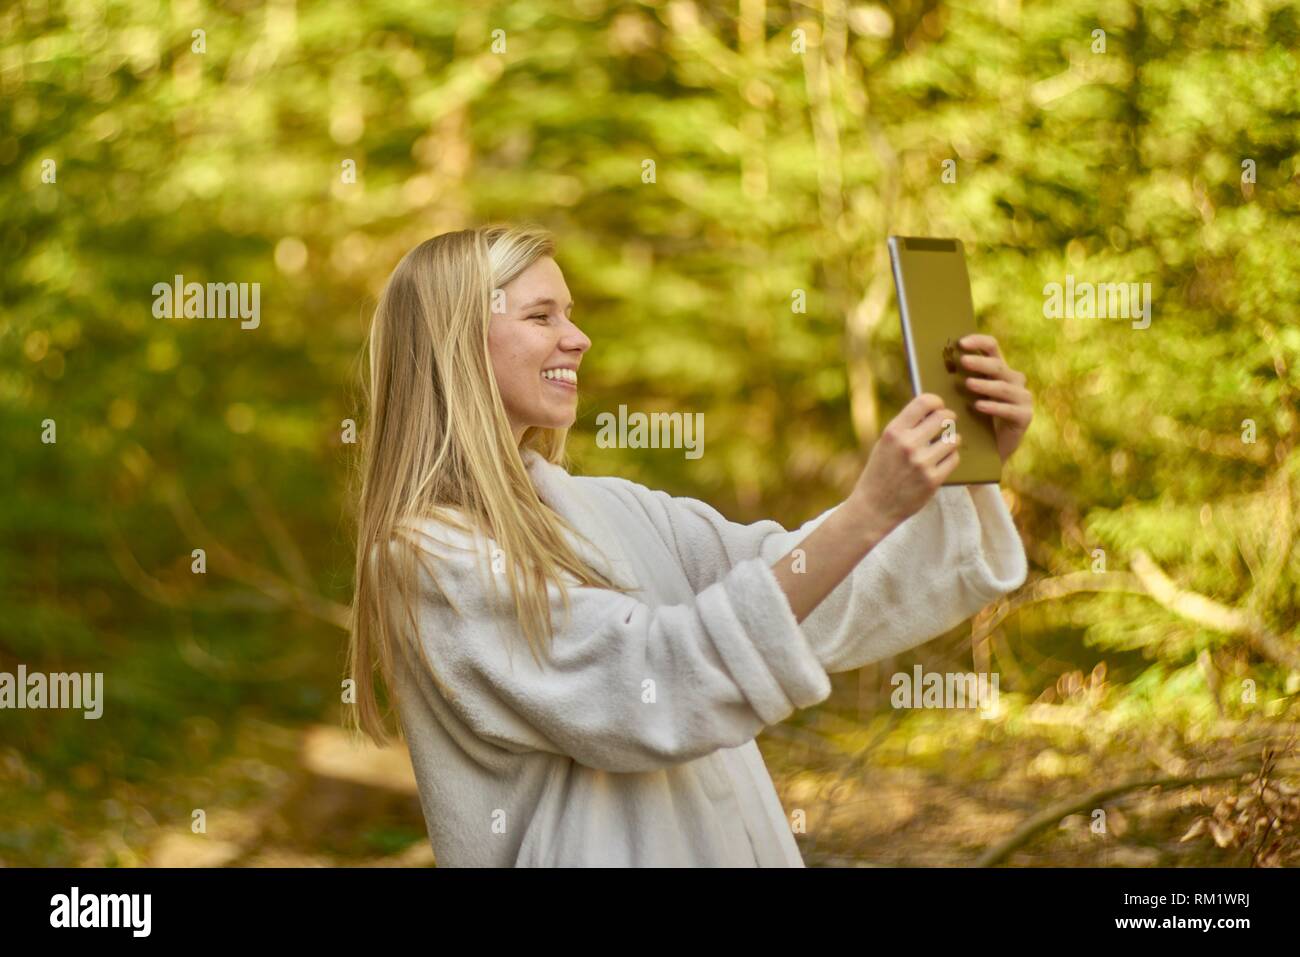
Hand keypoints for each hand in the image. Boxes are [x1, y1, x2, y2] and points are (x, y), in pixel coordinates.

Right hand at [850, 393, 960, 534]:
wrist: (873, 507)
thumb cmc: (880, 472)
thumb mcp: (884, 445)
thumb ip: (905, 428)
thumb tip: (932, 410)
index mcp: (894, 432)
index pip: (924, 402)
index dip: (936, 402)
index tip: (939, 406)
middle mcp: (908, 445)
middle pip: (944, 418)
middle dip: (949, 418)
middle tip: (948, 423)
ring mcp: (922, 463)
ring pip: (953, 439)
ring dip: (952, 440)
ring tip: (944, 444)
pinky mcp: (933, 480)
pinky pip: (954, 459)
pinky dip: (950, 458)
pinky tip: (941, 461)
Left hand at [956, 334, 1031, 464]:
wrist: (988, 449)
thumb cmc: (971, 419)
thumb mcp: (963, 396)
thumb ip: (955, 380)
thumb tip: (931, 364)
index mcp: (997, 370)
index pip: (992, 347)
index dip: (978, 341)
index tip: (960, 343)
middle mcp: (1013, 380)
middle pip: (998, 365)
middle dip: (980, 362)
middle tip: (963, 361)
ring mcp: (1022, 397)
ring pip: (1004, 386)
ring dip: (985, 384)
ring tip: (968, 384)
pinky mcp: (1025, 416)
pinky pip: (1010, 409)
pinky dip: (994, 407)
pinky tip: (979, 406)